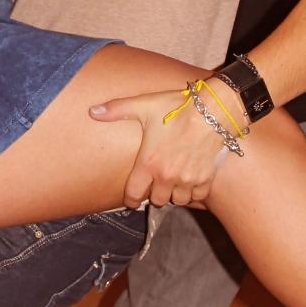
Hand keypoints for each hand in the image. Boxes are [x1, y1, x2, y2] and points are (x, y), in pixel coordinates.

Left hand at [89, 86, 226, 207]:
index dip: (131, 200)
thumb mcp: (144, 105)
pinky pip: (197, 196)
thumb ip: (117, 110)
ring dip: (174, 194)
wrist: (212, 112)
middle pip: (158, 201)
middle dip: (155, 195)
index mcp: (149, 163)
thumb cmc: (176, 108)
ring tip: (172, 184)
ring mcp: (188, 180)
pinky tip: (190, 182)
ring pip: (178, 200)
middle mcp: (167, 176)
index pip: (134, 194)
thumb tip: (92, 112)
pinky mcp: (206, 179)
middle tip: (155, 184)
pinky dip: (193, 193)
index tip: (132, 200)